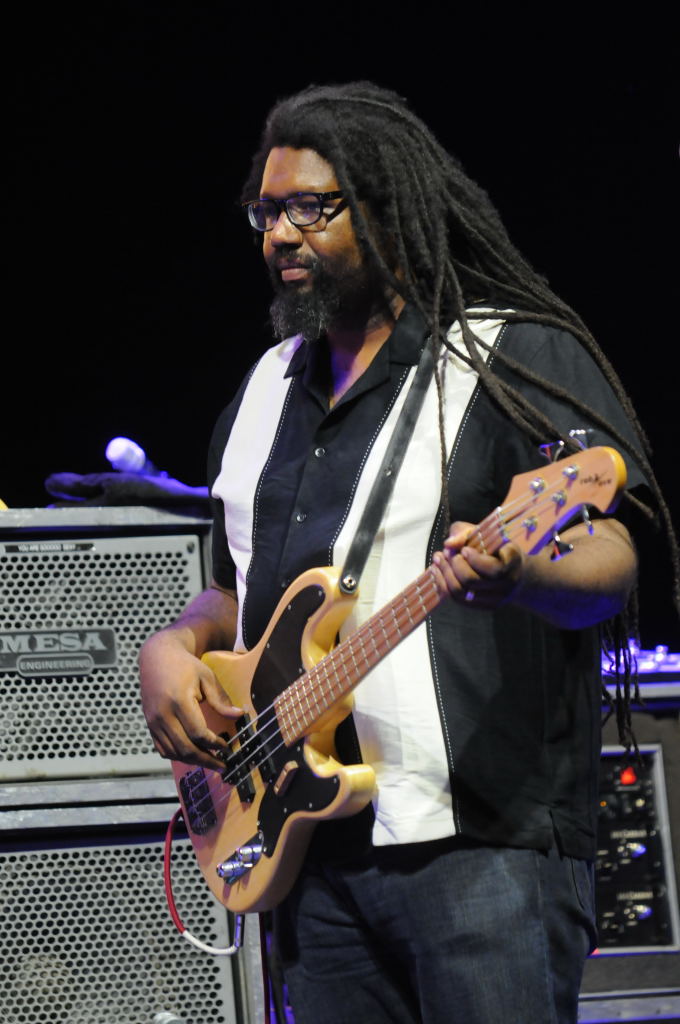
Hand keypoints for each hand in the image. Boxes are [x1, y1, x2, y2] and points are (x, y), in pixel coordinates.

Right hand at [139, 629, 241, 769]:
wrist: (157, 657)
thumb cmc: (185, 665)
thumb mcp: (206, 676)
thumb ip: (220, 698)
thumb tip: (238, 715)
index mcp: (179, 701)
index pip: (198, 733)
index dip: (214, 745)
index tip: (226, 747)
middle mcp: (163, 714)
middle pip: (185, 748)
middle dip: (206, 760)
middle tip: (222, 766)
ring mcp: (153, 721)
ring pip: (172, 752)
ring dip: (192, 761)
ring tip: (209, 762)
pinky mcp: (149, 724)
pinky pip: (161, 748)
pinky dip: (177, 755)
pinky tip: (191, 755)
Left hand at [431, 521, 524, 609]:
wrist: (517, 572)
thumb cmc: (497, 548)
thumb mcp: (487, 533)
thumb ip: (466, 533)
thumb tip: (448, 544)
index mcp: (512, 562)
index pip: (494, 568)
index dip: (474, 560)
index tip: (464, 549)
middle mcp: (507, 584)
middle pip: (472, 581)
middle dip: (454, 565)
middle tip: (447, 553)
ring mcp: (496, 599)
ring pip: (462, 593)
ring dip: (444, 574)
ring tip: (438, 559)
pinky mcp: (484, 606)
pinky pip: (458, 600)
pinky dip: (443, 585)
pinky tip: (437, 571)